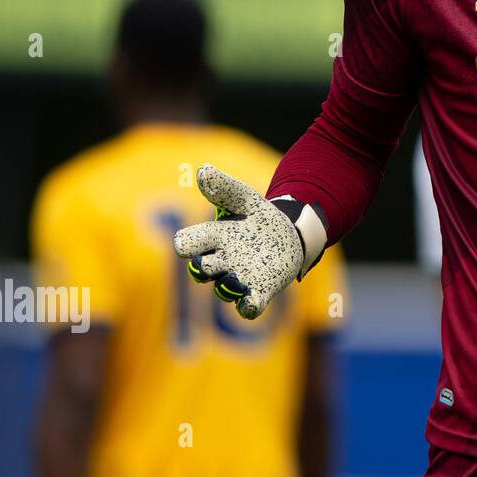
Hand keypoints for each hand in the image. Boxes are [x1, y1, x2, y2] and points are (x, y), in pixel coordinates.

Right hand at [172, 164, 325, 319]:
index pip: (187, 244)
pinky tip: (252, 301)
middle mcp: (221, 261)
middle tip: (212, 262)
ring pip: (224, 289)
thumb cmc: (259, 218)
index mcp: (212, 238)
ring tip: (235, 279)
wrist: (289, 235)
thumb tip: (202, 169)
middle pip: (201, 270)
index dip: (188, 244)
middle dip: (204, 267)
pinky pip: (248, 307)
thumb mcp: (246, 198)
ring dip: (227, 286)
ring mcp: (239, 279)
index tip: (188, 243)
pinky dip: (248, 306)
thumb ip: (225, 187)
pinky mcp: (259, 292)